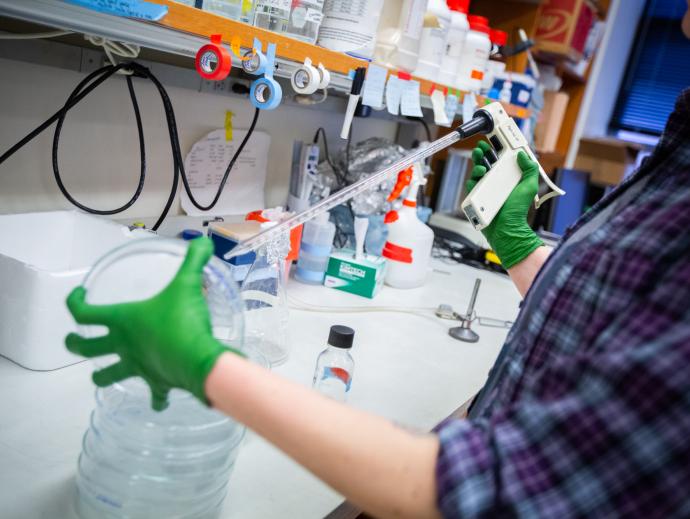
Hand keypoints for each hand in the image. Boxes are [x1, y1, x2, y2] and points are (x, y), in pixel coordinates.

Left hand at [65, 237, 242, 410]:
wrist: (199, 360)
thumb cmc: (184, 321)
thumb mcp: (188, 284)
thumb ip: (194, 260)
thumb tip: (203, 241)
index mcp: (123, 320)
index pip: (83, 313)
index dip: (74, 303)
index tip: (77, 296)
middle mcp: (123, 345)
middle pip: (84, 348)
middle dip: (74, 344)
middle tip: (72, 340)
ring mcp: (137, 367)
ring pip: (108, 376)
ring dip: (101, 376)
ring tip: (99, 374)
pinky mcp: (156, 382)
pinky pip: (154, 394)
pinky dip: (155, 398)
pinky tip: (158, 400)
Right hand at [466, 141, 543, 268]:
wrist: (507, 228)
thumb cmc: (518, 211)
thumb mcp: (529, 186)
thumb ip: (529, 169)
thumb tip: (522, 155)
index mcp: (507, 179)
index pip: (500, 161)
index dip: (496, 150)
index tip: (494, 142)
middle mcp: (495, 183)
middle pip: (486, 164)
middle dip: (482, 154)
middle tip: (481, 147)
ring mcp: (485, 190)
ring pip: (477, 173)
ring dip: (477, 164)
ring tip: (480, 164)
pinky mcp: (476, 198)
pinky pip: (471, 185)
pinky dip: (472, 179)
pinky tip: (477, 175)